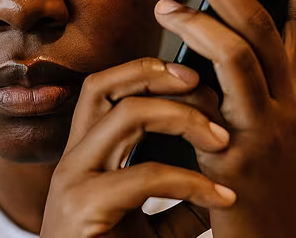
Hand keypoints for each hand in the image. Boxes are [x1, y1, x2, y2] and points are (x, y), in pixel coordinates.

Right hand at [40, 57, 235, 237]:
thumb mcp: (152, 222)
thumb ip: (179, 197)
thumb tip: (222, 176)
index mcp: (86, 156)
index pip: (103, 90)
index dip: (144, 72)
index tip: (192, 75)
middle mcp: (73, 159)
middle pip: (104, 87)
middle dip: (155, 74)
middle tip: (201, 82)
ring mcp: (73, 180)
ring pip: (125, 117)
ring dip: (182, 118)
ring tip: (222, 138)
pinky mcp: (82, 207)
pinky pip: (145, 176)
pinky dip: (192, 181)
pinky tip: (221, 196)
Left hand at [154, 0, 295, 237]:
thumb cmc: (263, 193)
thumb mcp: (264, 138)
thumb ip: (239, 95)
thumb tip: (201, 54)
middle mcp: (291, 107)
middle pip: (264, 26)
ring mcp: (270, 129)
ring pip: (242, 52)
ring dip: (200, 19)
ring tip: (165, 4)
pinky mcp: (241, 154)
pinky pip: (212, 98)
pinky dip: (188, 70)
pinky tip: (162, 57)